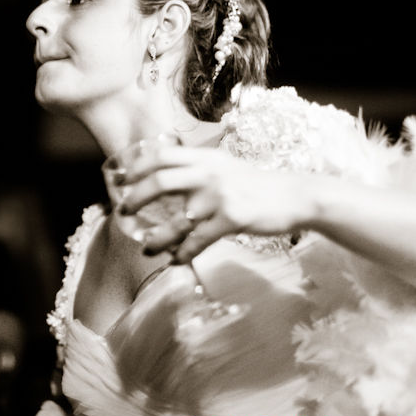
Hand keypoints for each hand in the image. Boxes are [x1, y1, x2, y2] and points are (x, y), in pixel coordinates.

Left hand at [116, 145, 314, 263]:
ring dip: (157, 238)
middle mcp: (210, 173)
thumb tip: (164, 174)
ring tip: (146, 248)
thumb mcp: (226, 166)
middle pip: (160, 182)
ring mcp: (220, 197)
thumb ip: (198, 168)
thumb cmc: (257, 184)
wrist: (295, 196)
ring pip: (177, 220)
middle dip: (136, 198)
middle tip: (123, 211)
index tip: (120, 180)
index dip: (137, 166)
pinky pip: (198, 241)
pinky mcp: (232, 219)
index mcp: (206, 158)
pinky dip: (183, 253)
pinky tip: (175, 260)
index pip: (162, 155)